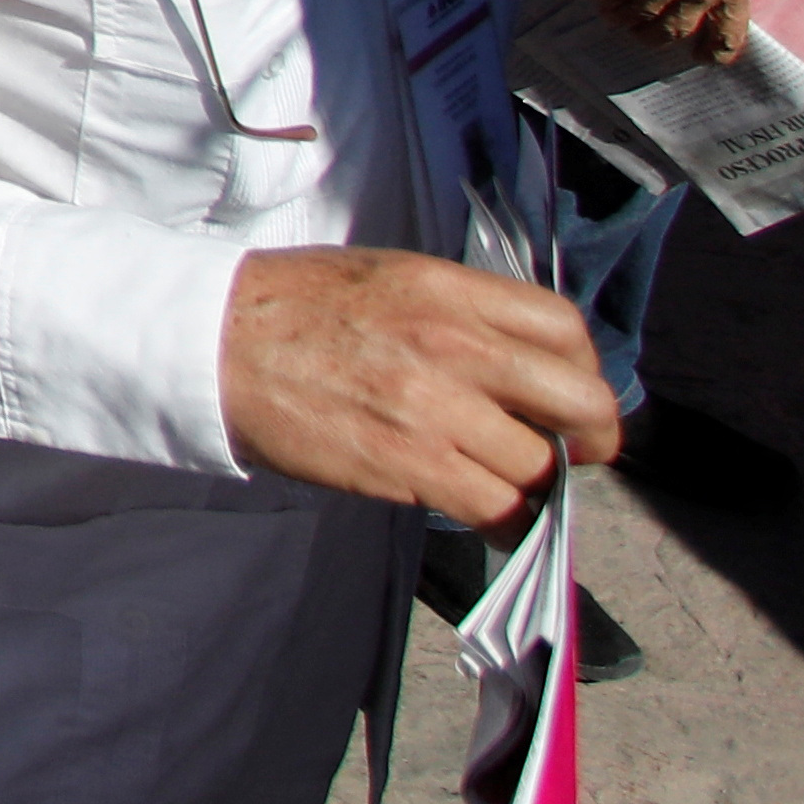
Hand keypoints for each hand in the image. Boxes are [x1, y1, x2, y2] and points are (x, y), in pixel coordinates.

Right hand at [219, 244, 617, 524]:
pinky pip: (497, 507)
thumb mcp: (383, 279)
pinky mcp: (410, 463)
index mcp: (447, 289)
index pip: (565, 329)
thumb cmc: (284, 308)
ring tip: (514, 491)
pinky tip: (493, 521)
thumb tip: (506, 364)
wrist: (209, 344)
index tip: (568, 396)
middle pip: (579, 399)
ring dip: (538, 486)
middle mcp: (455, 343)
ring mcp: (436, 406)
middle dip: (594, 438)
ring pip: (541, 465)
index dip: (583, 371)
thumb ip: (452, 313)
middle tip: (576, 455)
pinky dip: (509, 523)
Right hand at [591, 0, 754, 60]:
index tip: (694, 54)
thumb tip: (701, 29)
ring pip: (638, 22)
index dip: (708, 54)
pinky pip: (612, 5)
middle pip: (672, 35)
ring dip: (628, 16)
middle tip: (644, 23)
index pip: (725, 43)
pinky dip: (607, 1)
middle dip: (654, 33)